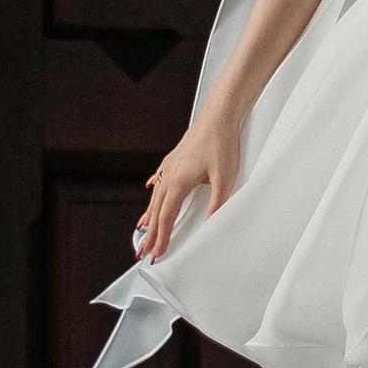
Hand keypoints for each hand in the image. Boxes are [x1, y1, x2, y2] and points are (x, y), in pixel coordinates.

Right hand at [137, 109, 241, 262]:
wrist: (219, 115)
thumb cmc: (222, 141)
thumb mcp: (225, 177)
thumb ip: (217, 202)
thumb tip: (211, 222)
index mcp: (179, 181)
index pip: (166, 217)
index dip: (161, 237)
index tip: (156, 252)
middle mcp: (170, 174)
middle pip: (156, 210)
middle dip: (150, 233)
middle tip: (143, 250)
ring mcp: (171, 165)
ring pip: (156, 196)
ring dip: (149, 215)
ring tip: (142, 229)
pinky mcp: (175, 158)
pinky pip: (160, 179)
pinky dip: (154, 190)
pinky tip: (150, 190)